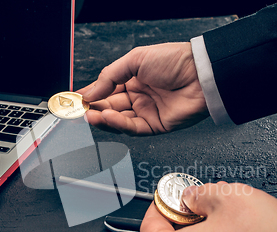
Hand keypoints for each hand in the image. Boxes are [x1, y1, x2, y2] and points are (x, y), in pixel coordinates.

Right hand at [78, 43, 208, 135]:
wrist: (200, 74)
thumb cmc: (176, 61)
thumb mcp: (135, 59)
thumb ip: (111, 76)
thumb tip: (92, 90)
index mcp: (133, 79)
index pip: (106, 89)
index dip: (90, 94)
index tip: (75, 98)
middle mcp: (138, 96)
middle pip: (109, 106)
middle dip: (93, 108)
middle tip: (79, 110)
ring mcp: (146, 112)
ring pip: (118, 120)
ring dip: (102, 118)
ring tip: (90, 114)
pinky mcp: (155, 126)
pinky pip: (132, 127)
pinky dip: (118, 123)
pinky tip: (107, 116)